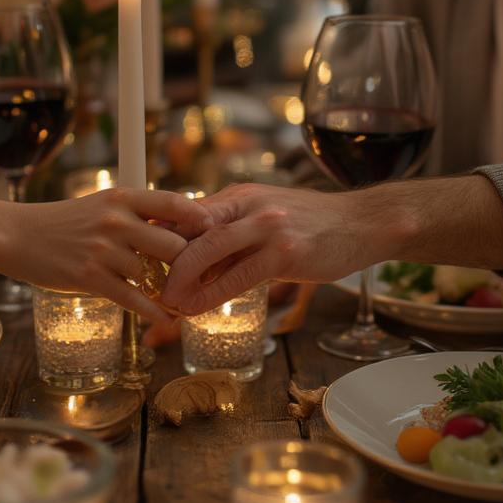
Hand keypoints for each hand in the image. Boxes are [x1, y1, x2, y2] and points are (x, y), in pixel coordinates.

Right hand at [4, 189, 211, 322]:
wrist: (17, 236)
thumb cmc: (63, 222)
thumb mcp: (100, 206)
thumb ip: (134, 214)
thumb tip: (174, 228)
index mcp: (121, 197)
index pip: (172, 202)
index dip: (199, 218)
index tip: (216, 230)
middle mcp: (116, 221)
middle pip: (173, 244)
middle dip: (188, 263)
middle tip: (202, 275)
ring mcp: (104, 251)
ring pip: (154, 275)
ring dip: (169, 290)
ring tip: (183, 299)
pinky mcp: (91, 278)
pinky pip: (134, 299)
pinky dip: (154, 311)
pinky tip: (166, 318)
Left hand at [162, 184, 372, 315]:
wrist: (363, 223)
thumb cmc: (313, 223)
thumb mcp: (268, 214)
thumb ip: (233, 231)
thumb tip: (194, 258)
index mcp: (241, 193)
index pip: (189, 210)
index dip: (160, 233)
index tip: (138, 254)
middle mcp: (250, 205)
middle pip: (191, 229)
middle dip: (162, 258)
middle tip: (141, 282)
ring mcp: (268, 227)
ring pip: (209, 251)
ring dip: (180, 279)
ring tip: (163, 301)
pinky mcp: (285, 253)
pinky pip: (237, 277)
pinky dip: (210, 295)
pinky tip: (194, 309)